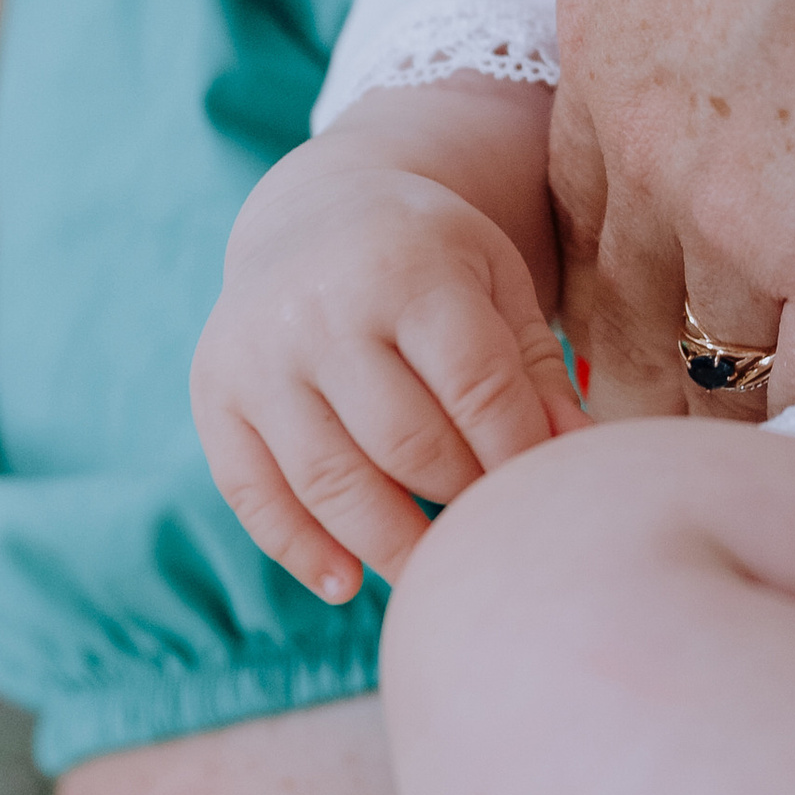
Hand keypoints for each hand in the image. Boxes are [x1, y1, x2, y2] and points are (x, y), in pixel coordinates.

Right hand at [192, 134, 584, 595]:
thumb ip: (536, 370)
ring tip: (437, 572)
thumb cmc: (430, 259)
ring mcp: (258, 353)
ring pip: (331, 482)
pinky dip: (299, 550)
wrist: (313, 211)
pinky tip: (347, 583)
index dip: (520, 456)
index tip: (547, 497)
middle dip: (463, 501)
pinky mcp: (212, 392)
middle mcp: (321, 307)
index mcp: (407, 266)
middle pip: (406, 445)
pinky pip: (253, 493)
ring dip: (391, 545)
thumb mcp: (495, 282)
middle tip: (498, 534)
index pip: (476, 389)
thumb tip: (582, 461)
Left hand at [549, 0, 794, 407]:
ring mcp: (737, 214)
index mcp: (604, 31)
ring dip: (759, 408)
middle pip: (626, 315)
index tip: (675, 322)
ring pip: (719, 370)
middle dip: (662, 379)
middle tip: (717, 433)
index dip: (635, 275)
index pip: (587, 211)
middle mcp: (645, 138)